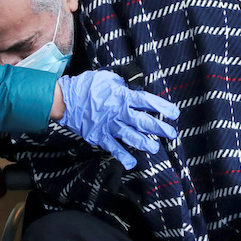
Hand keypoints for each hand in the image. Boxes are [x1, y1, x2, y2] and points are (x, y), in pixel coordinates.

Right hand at [59, 70, 178, 169]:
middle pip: (144, 122)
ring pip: (132, 136)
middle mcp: (119, 113)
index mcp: (123, 97)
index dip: (163, 108)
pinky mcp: (100, 136)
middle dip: (160, 129)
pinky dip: (122, 156)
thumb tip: (133, 87)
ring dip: (145, 143)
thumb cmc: (87, 86)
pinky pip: (113, 148)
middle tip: (171, 134)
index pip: (147, 102)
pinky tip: (131, 163)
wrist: (66, 100)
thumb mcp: (108, 77)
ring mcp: (110, 126)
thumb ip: (123, 84)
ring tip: (155, 148)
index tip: (174, 113)